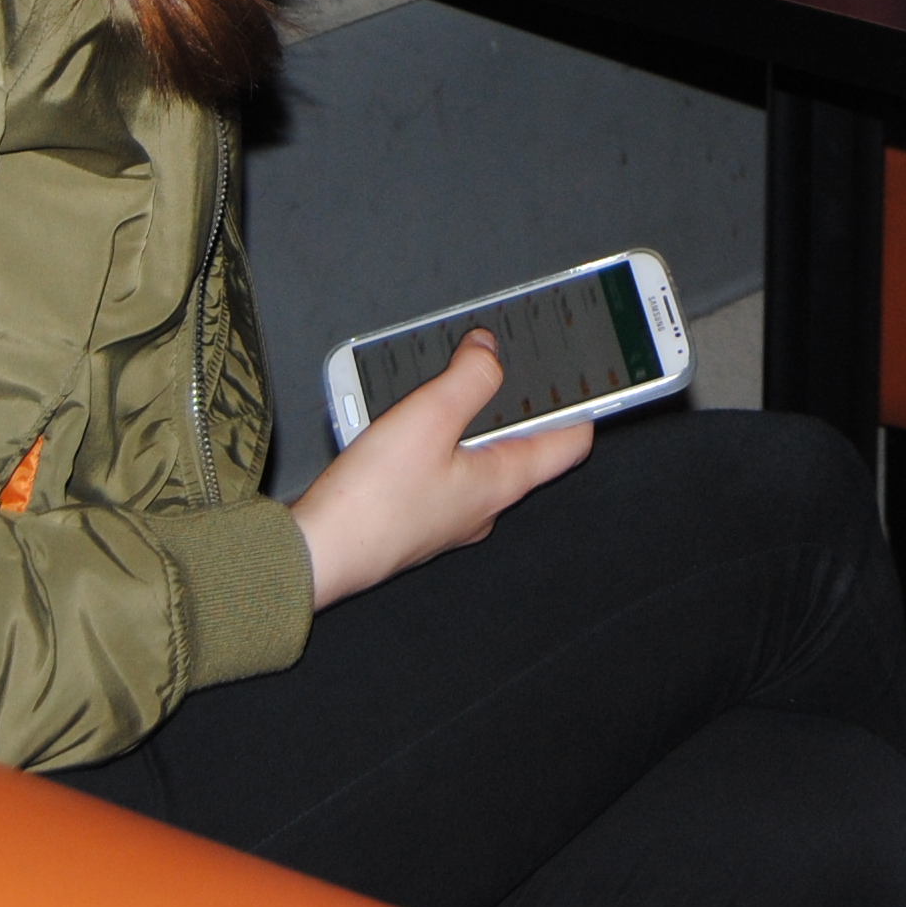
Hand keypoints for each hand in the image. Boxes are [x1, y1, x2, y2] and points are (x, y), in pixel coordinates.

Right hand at [289, 330, 590, 607]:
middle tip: (505, 360)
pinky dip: (433, 440)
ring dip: (468, 417)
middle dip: (515, 401)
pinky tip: (405, 422)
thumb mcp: (429, 417)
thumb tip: (490, 350)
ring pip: (475, 456)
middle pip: (521, 444)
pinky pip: (439, 468)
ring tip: (449, 381)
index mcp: (502, 482)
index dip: (583, 405)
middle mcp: (483, 504)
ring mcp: (448, 514)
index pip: (568, 444)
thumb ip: (469, 377)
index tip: (590, 376)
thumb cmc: (372, 502)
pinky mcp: (414, 516)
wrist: (315, 557)